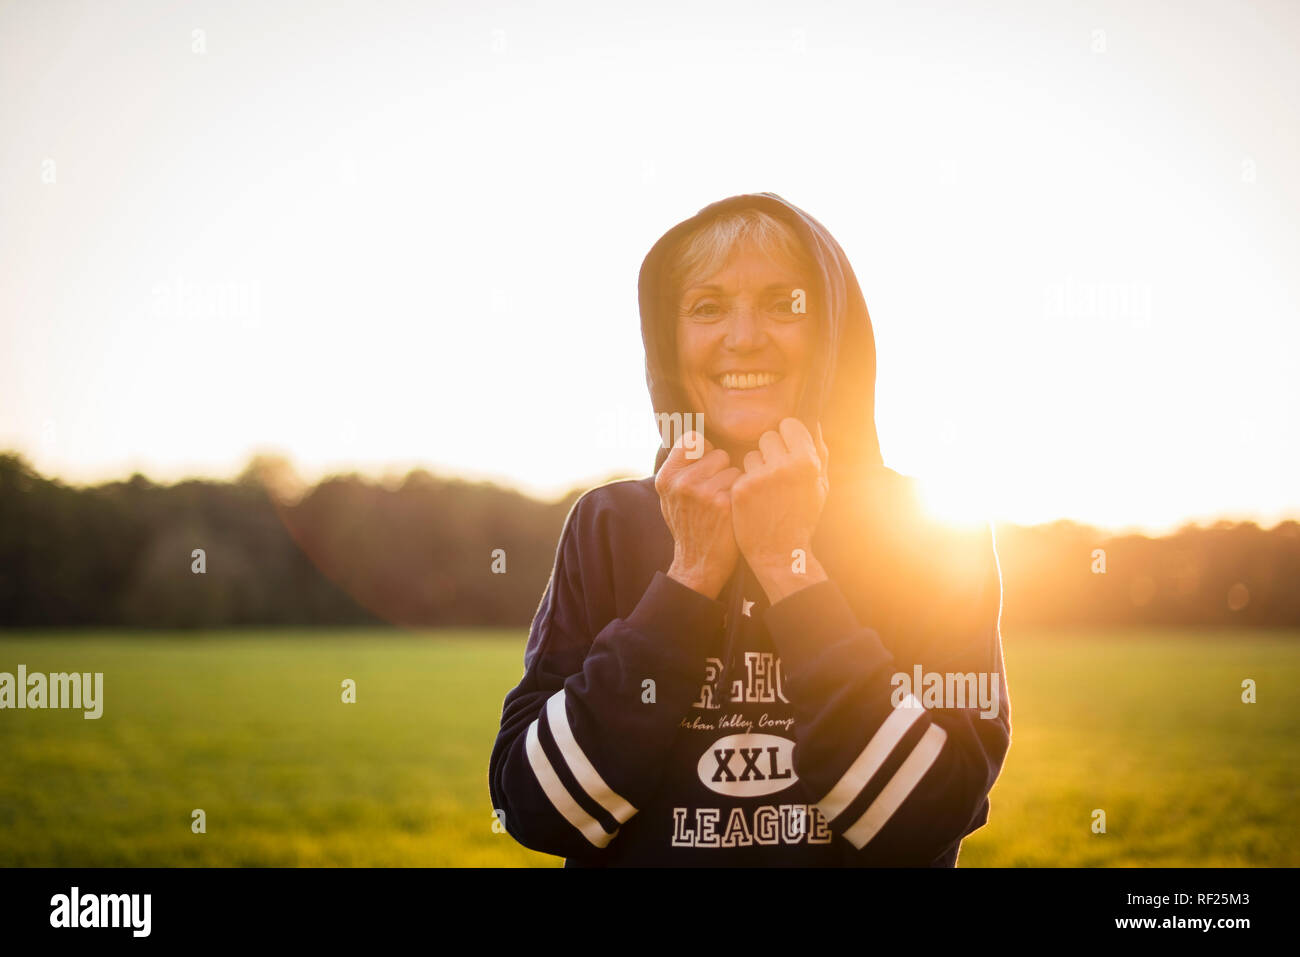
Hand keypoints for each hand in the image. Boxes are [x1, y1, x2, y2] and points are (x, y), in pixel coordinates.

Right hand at [655, 430, 742, 599]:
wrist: (698, 563)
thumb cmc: (689, 525)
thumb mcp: (671, 497)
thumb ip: (679, 468)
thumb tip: (696, 437)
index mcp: (666, 478)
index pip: (692, 439)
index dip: (704, 451)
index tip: (707, 467)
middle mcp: (681, 483)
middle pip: (717, 453)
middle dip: (721, 469)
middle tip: (715, 493)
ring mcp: (702, 493)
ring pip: (733, 468)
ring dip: (733, 483)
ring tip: (723, 503)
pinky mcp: (723, 504)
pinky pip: (743, 482)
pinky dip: (742, 495)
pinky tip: (733, 511)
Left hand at [731, 418, 830, 602]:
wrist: (780, 552)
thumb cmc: (803, 517)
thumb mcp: (820, 485)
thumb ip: (819, 451)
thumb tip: (814, 422)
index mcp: (807, 461)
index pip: (788, 424)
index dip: (787, 437)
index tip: (787, 451)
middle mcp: (783, 466)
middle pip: (768, 436)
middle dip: (770, 451)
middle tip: (775, 475)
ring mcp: (760, 477)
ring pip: (750, 453)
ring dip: (755, 467)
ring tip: (765, 491)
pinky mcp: (740, 489)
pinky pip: (739, 472)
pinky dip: (744, 483)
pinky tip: (753, 501)